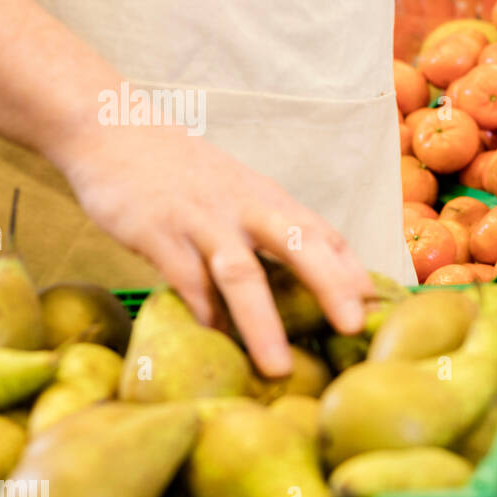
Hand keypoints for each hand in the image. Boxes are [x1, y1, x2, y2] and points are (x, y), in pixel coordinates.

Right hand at [53, 124, 374, 376]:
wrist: (115, 128)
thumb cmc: (188, 176)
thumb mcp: (242, 195)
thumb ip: (275, 234)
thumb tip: (318, 288)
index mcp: (273, 202)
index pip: (327, 237)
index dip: (355, 273)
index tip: (381, 311)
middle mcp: (247, 208)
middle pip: (300, 246)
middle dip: (331, 287)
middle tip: (354, 331)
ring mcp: (203, 220)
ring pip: (242, 271)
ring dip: (263, 322)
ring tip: (279, 368)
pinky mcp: (157, 231)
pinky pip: (185, 277)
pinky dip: (202, 311)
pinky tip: (215, 343)